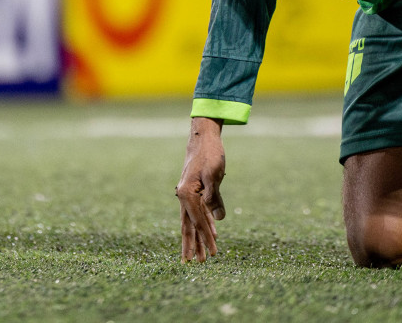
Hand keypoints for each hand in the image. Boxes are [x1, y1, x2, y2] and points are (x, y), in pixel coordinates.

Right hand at [176, 117, 226, 261]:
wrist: (203, 137)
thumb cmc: (210, 153)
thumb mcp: (214, 174)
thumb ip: (214, 196)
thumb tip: (218, 220)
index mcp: (187, 193)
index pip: (198, 222)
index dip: (206, 238)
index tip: (214, 253)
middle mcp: (183, 196)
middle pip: (188, 226)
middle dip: (194, 246)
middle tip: (199, 264)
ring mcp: (186, 195)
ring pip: (190, 222)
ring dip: (195, 239)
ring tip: (200, 256)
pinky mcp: (192, 192)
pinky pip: (195, 214)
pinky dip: (202, 225)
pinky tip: (211, 232)